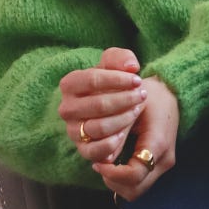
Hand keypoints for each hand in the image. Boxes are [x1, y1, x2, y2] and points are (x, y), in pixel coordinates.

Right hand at [59, 47, 145, 165]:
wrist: (109, 105)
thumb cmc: (111, 82)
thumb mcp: (115, 63)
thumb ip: (121, 58)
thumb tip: (130, 67)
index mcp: (70, 84)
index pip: (92, 79)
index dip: (118, 80)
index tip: (138, 80)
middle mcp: (67, 108)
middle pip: (99, 105)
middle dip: (125, 100)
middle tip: (142, 96)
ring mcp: (73, 130)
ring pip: (99, 127)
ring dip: (124, 119)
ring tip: (137, 110)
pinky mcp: (82, 148)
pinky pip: (94, 151)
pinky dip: (111, 144)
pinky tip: (124, 134)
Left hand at [93, 75, 178, 201]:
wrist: (171, 91)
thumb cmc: (149, 95)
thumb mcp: (130, 107)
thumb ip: (118, 132)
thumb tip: (103, 159)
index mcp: (158, 144)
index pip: (133, 175)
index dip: (111, 173)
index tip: (97, 162)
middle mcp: (164, 159)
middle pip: (134, 190)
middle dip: (112, 181)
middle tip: (99, 164)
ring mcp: (165, 163)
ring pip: (136, 190)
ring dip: (117, 182)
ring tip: (105, 164)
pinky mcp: (161, 164)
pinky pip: (140, 182)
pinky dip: (125, 178)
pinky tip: (115, 162)